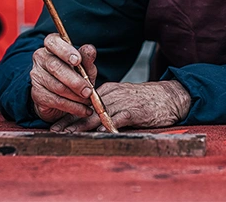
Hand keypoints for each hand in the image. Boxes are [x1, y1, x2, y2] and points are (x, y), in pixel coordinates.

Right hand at [30, 33, 97, 123]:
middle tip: (88, 91)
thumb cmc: (74, 75)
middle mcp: (41, 58)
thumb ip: (87, 58)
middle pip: (55, 67)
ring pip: (56, 86)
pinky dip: (73, 107)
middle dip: (74, 80)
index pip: (52, 42)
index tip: (78, 61)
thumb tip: (90, 49)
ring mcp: (37, 76)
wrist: (60, 97)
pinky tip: (84, 110)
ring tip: (89, 101)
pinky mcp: (37, 94)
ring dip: (76, 96)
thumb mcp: (84, 66)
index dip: (65, 50)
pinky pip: (56, 101)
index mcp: (52, 46)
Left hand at [50, 80, 191, 132]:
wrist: (171, 96)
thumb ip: (108, 106)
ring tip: (70, 135)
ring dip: (83, 126)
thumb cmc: (146, 100)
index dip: (69, 116)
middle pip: (87, 109)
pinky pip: (119, 117)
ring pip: (99, 113)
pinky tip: (99, 132)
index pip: (83, 104)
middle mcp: (113, 94)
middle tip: (55, 132)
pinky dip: (109, 125)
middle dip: (70, 122)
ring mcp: (124, 101)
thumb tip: (91, 121)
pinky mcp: (136, 110)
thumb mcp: (124, 98)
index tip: (55, 127)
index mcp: (108, 90)